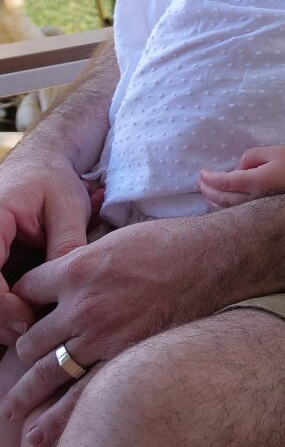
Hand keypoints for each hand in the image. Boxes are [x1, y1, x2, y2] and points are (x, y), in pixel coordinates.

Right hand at [0, 139, 95, 342]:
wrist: (38, 162)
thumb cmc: (53, 181)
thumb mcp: (67, 208)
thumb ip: (65, 246)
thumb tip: (67, 289)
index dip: (2, 305)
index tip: (28, 321)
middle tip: (27, 333)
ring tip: (25, 328)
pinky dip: (1, 304)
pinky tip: (20, 317)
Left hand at [3, 214, 239, 425]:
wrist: (212, 259)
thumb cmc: (168, 243)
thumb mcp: (114, 241)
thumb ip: (82, 263)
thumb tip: (62, 278)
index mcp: (76, 270)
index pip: (25, 290)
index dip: (22, 299)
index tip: (25, 309)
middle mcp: (81, 307)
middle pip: (30, 339)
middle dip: (24, 350)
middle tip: (24, 360)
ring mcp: (102, 336)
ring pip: (45, 371)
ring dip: (26, 392)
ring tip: (13, 408)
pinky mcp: (124, 356)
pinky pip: (81, 393)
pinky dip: (58, 415)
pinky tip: (41, 430)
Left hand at [197, 147, 284, 207]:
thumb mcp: (272, 151)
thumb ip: (250, 157)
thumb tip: (237, 168)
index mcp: (256, 181)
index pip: (225, 181)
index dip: (210, 178)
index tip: (201, 172)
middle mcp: (254, 197)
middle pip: (223, 197)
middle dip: (208, 189)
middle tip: (199, 181)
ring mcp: (259, 207)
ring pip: (229, 207)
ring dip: (214, 199)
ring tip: (206, 192)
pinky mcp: (263, 210)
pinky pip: (238, 211)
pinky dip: (224, 206)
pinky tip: (221, 203)